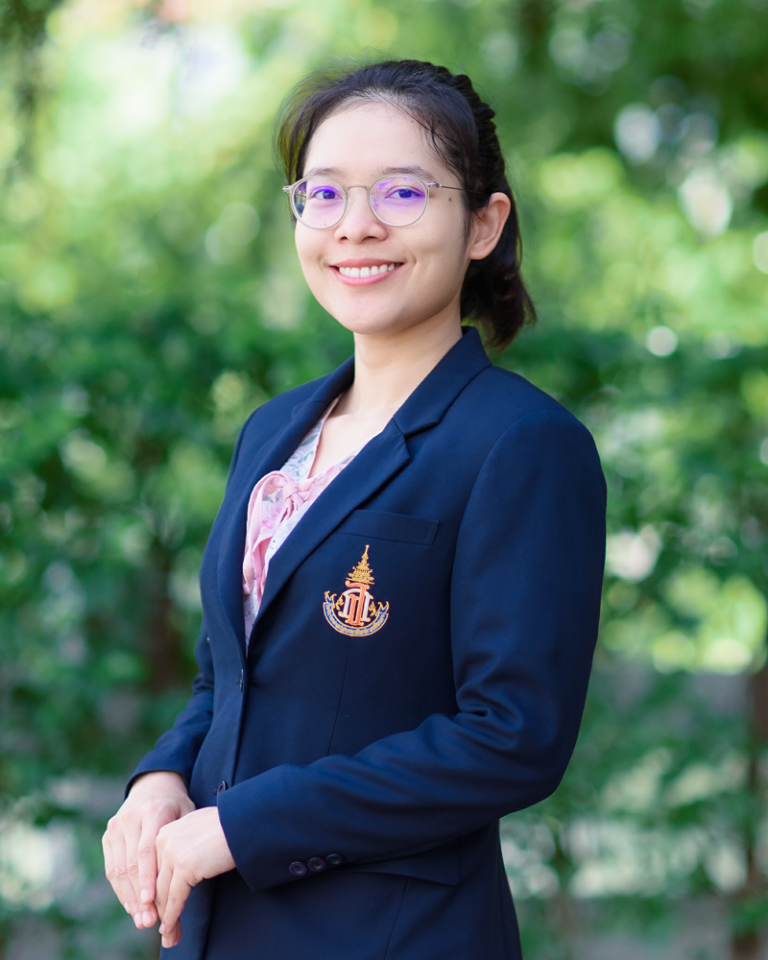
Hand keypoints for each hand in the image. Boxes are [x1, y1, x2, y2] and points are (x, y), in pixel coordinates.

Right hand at [102, 771, 194, 929]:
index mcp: (152, 811)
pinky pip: (111, 868)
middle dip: (138, 896)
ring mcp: (116, 826)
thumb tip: (194, 869)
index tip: (151, 901)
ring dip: (128, 898)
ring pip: (117, 869)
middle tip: (148, 920)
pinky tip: (131, 905)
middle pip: (130, 864)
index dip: (147, 878)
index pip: (146, 850)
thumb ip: (185, 838)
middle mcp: (129, 818)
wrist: (153, 785)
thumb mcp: (186, 813)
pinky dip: (120, 889)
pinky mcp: (108, 835)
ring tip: (140, 918)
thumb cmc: (176, 805)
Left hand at [155, 806, 235, 948]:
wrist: (243, 822)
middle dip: (159, 908)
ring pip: (162, 893)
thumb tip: (179, 869)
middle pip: (155, 882)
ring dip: (165, 917)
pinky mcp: (185, 866)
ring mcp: (172, 852)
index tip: (157, 909)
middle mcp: (163, 840)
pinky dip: (172, 917)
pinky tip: (169, 929)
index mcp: (164, 830)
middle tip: (164, 929)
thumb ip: (183, 846)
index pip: (154, 868)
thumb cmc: (227, 826)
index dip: (155, 892)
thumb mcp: (196, 832)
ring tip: (168, 935)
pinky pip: (174, 899)